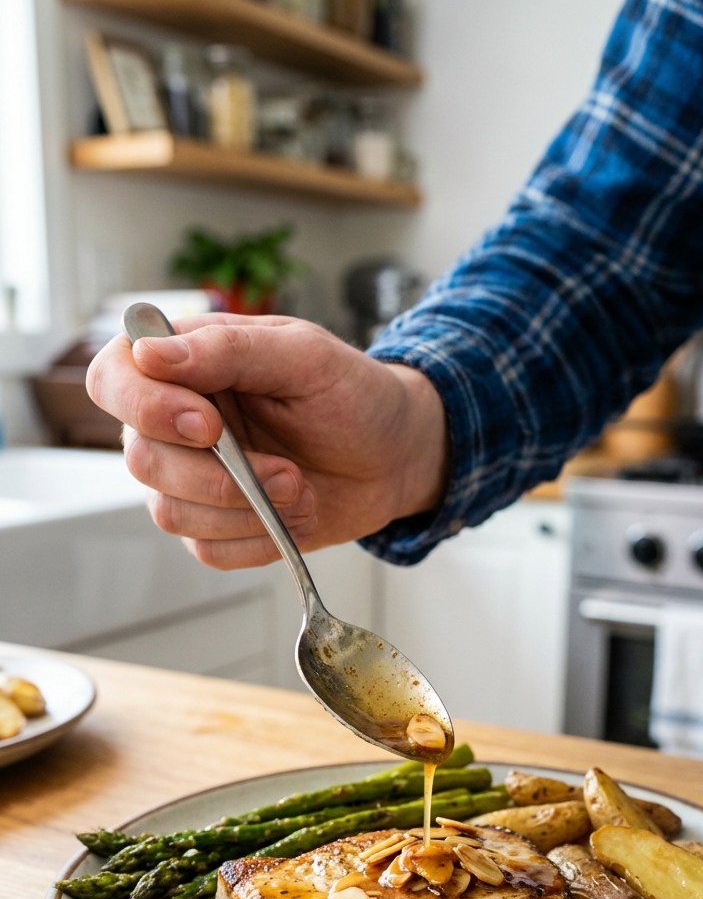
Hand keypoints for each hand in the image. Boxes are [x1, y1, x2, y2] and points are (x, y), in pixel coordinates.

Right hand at [87, 315, 447, 567]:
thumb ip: (229, 348)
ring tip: (299, 488)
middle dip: (219, 477)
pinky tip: (294, 514)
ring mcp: (189, 479)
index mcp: (183, 365)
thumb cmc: (351, 395)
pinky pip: (207, 550)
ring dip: (246, 510)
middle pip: (141, 459)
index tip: (207, 425)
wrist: (393, 456)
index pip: (113, 379)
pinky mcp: (215, 527)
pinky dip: (259, 539)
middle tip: (288, 471)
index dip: (145, 407)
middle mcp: (171, 423)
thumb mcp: (303, 355)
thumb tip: (151, 352)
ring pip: (169, 512)